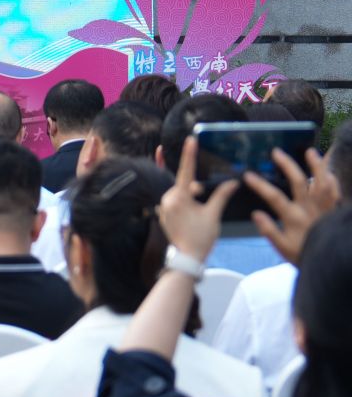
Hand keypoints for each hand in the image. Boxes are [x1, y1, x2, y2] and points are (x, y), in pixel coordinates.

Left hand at [158, 137, 236, 262]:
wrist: (187, 257)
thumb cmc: (201, 237)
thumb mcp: (213, 215)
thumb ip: (221, 195)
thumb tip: (233, 182)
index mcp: (179, 197)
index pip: (186, 171)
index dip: (189, 154)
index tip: (190, 139)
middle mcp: (167, 199)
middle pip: (184, 184)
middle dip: (196, 190)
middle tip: (203, 207)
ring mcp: (163, 206)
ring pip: (180, 193)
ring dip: (191, 198)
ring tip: (197, 218)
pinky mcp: (163, 213)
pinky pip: (175, 202)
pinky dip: (184, 203)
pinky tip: (191, 218)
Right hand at [245, 147, 339, 265]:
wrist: (330, 261)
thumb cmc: (303, 255)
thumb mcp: (282, 248)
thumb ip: (269, 231)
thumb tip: (256, 214)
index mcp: (293, 218)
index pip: (274, 197)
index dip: (260, 185)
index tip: (248, 175)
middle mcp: (309, 209)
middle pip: (299, 182)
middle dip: (287, 165)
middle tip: (277, 152)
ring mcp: (323, 208)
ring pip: (321, 183)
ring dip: (317, 166)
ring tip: (311, 151)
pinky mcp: (334, 211)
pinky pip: (335, 193)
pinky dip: (333, 181)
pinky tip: (329, 172)